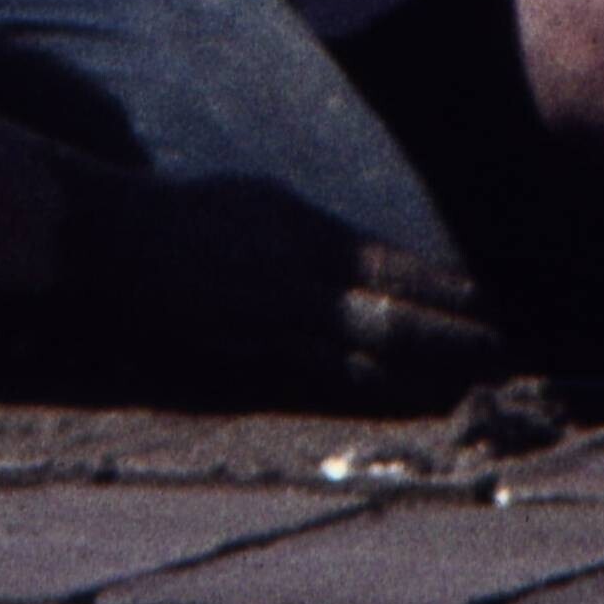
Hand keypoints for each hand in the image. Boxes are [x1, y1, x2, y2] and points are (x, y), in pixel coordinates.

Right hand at [41, 169, 515, 413]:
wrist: (103, 243)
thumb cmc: (181, 218)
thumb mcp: (259, 203)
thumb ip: (316, 238)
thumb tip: (371, 264)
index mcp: (301, 231)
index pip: (393, 267)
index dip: (445, 292)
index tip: (485, 307)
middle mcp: (295, 277)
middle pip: (393, 317)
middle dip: (453, 338)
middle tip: (500, 356)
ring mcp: (270, 323)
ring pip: (366, 358)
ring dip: (421, 376)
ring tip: (463, 389)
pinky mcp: (244, 361)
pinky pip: (322, 383)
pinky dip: (369, 392)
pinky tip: (398, 400)